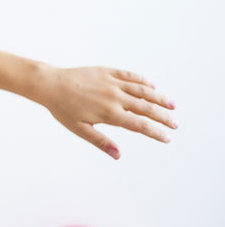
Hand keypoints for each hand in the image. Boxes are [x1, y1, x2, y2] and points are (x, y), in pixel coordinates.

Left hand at [34, 66, 176, 158]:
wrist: (50, 84)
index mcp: (109, 113)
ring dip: (159, 98)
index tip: (167, 138)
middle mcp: (114, 97)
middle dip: (164, 117)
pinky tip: (152, 86)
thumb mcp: (79, 129)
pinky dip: (143, 81)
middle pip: (146, 108)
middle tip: (176, 124)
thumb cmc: (62, 108)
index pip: (140, 125)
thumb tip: (118, 156)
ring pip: (142, 90)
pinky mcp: (106, 71)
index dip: (155, 132)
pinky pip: (129, 75)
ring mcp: (111, 82)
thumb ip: (101, 141)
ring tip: (172, 105)